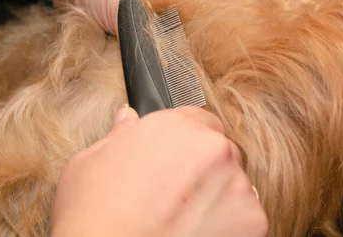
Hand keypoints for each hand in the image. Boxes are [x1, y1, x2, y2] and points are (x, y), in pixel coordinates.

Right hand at [50, 105, 267, 236]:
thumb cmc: (93, 217)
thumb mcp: (90, 163)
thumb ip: (119, 135)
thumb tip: (128, 117)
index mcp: (177, 127)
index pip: (200, 123)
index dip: (187, 146)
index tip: (178, 165)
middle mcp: (213, 148)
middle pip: (220, 153)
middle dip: (205, 172)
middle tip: (176, 198)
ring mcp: (237, 183)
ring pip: (235, 185)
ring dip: (218, 198)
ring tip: (184, 221)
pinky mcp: (253, 218)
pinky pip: (246, 217)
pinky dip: (230, 227)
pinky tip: (199, 234)